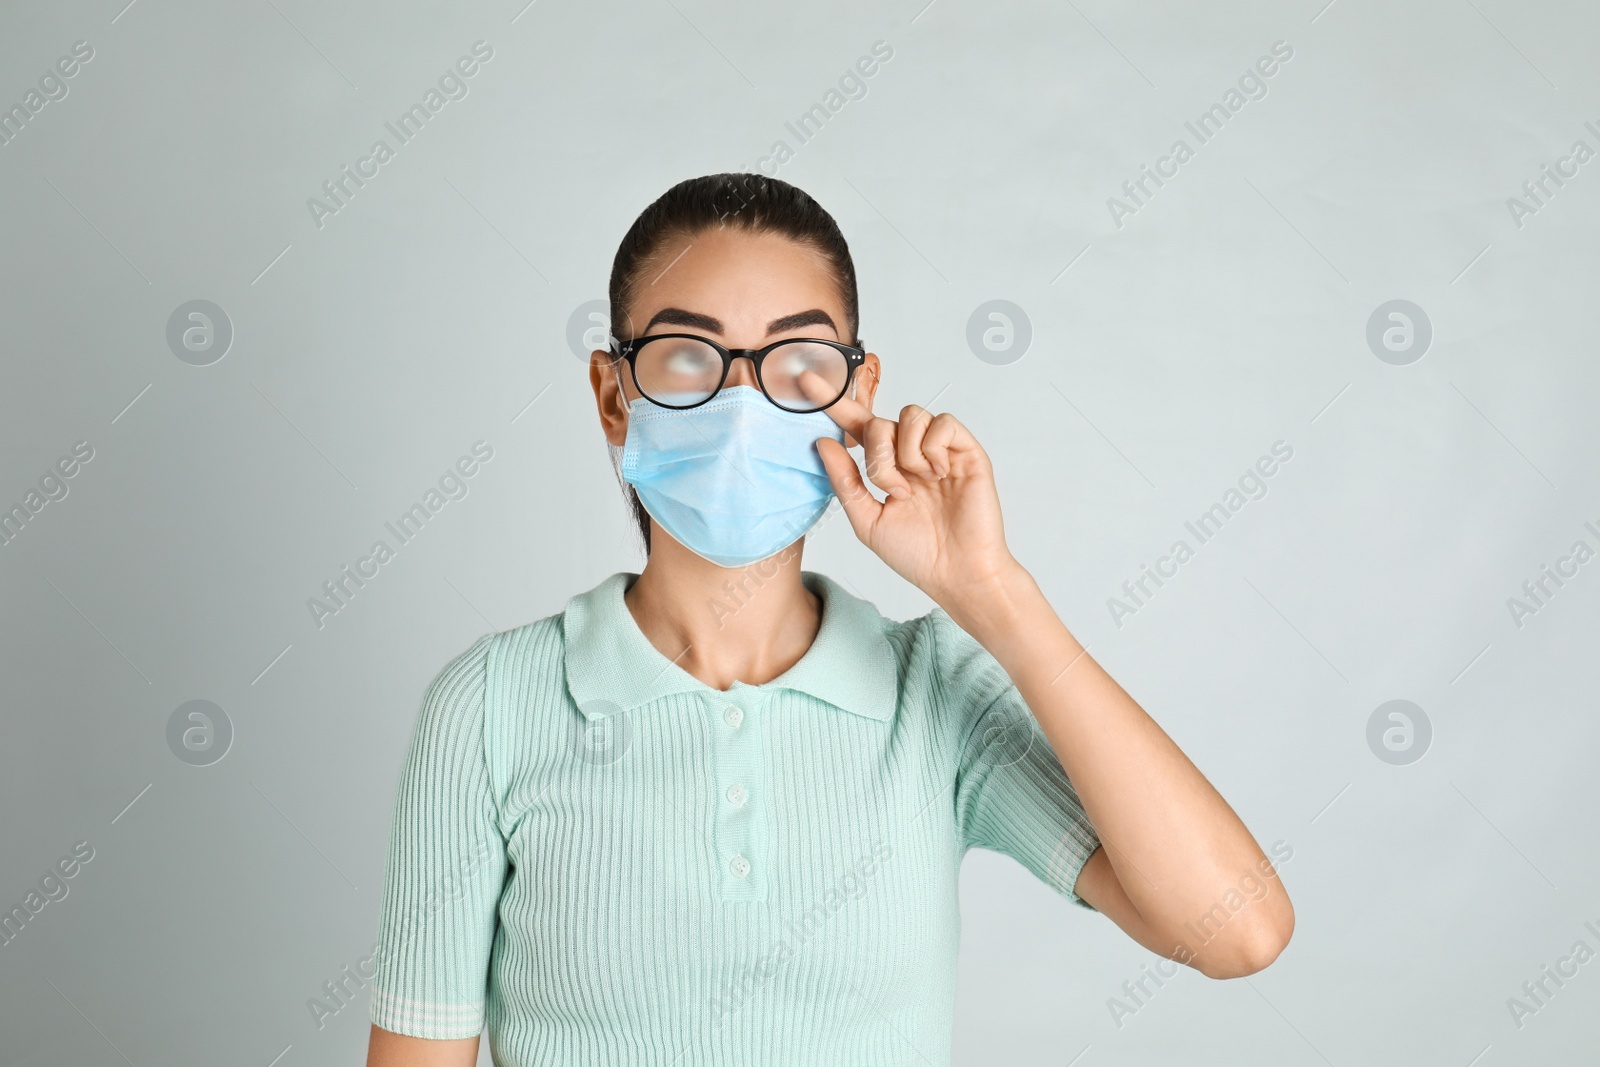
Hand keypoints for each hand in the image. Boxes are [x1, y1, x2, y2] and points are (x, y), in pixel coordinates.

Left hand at [805, 372, 1020, 610]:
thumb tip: (822, 442)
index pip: (857, 426)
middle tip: (892, 489)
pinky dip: (933, 447)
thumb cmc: (917, 554)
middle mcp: (911, 454)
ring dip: (905, 452)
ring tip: (917, 484)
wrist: (957, 573)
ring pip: (911, 415)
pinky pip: (942, 423)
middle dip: (877, 454)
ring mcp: (939, 451)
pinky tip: (938, 474)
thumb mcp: (867, 520)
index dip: (833, 403)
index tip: (804, 379)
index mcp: (886, 467)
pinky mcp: (966, 451)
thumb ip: (844, 481)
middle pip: (880, 421)